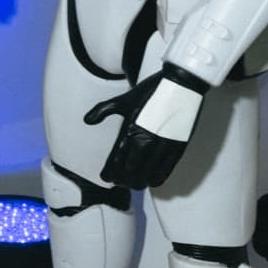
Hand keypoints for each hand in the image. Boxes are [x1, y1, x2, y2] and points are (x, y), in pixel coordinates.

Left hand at [85, 64, 208, 188]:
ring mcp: (163, 146)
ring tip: (133, 181)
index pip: (116, 162)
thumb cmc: (151, 91)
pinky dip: (155, 180)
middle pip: (130, 174)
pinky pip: (164, 173)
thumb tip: (87, 120)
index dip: (109, 173)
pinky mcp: (177, 149)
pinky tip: (150, 179)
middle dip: (122, 180)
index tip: (106, 176)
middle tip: (119, 180)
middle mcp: (146, 141)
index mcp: (130, 129)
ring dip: (138, 182)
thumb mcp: (124, 99)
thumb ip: (103, 110)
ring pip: (147, 178)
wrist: (180, 84)